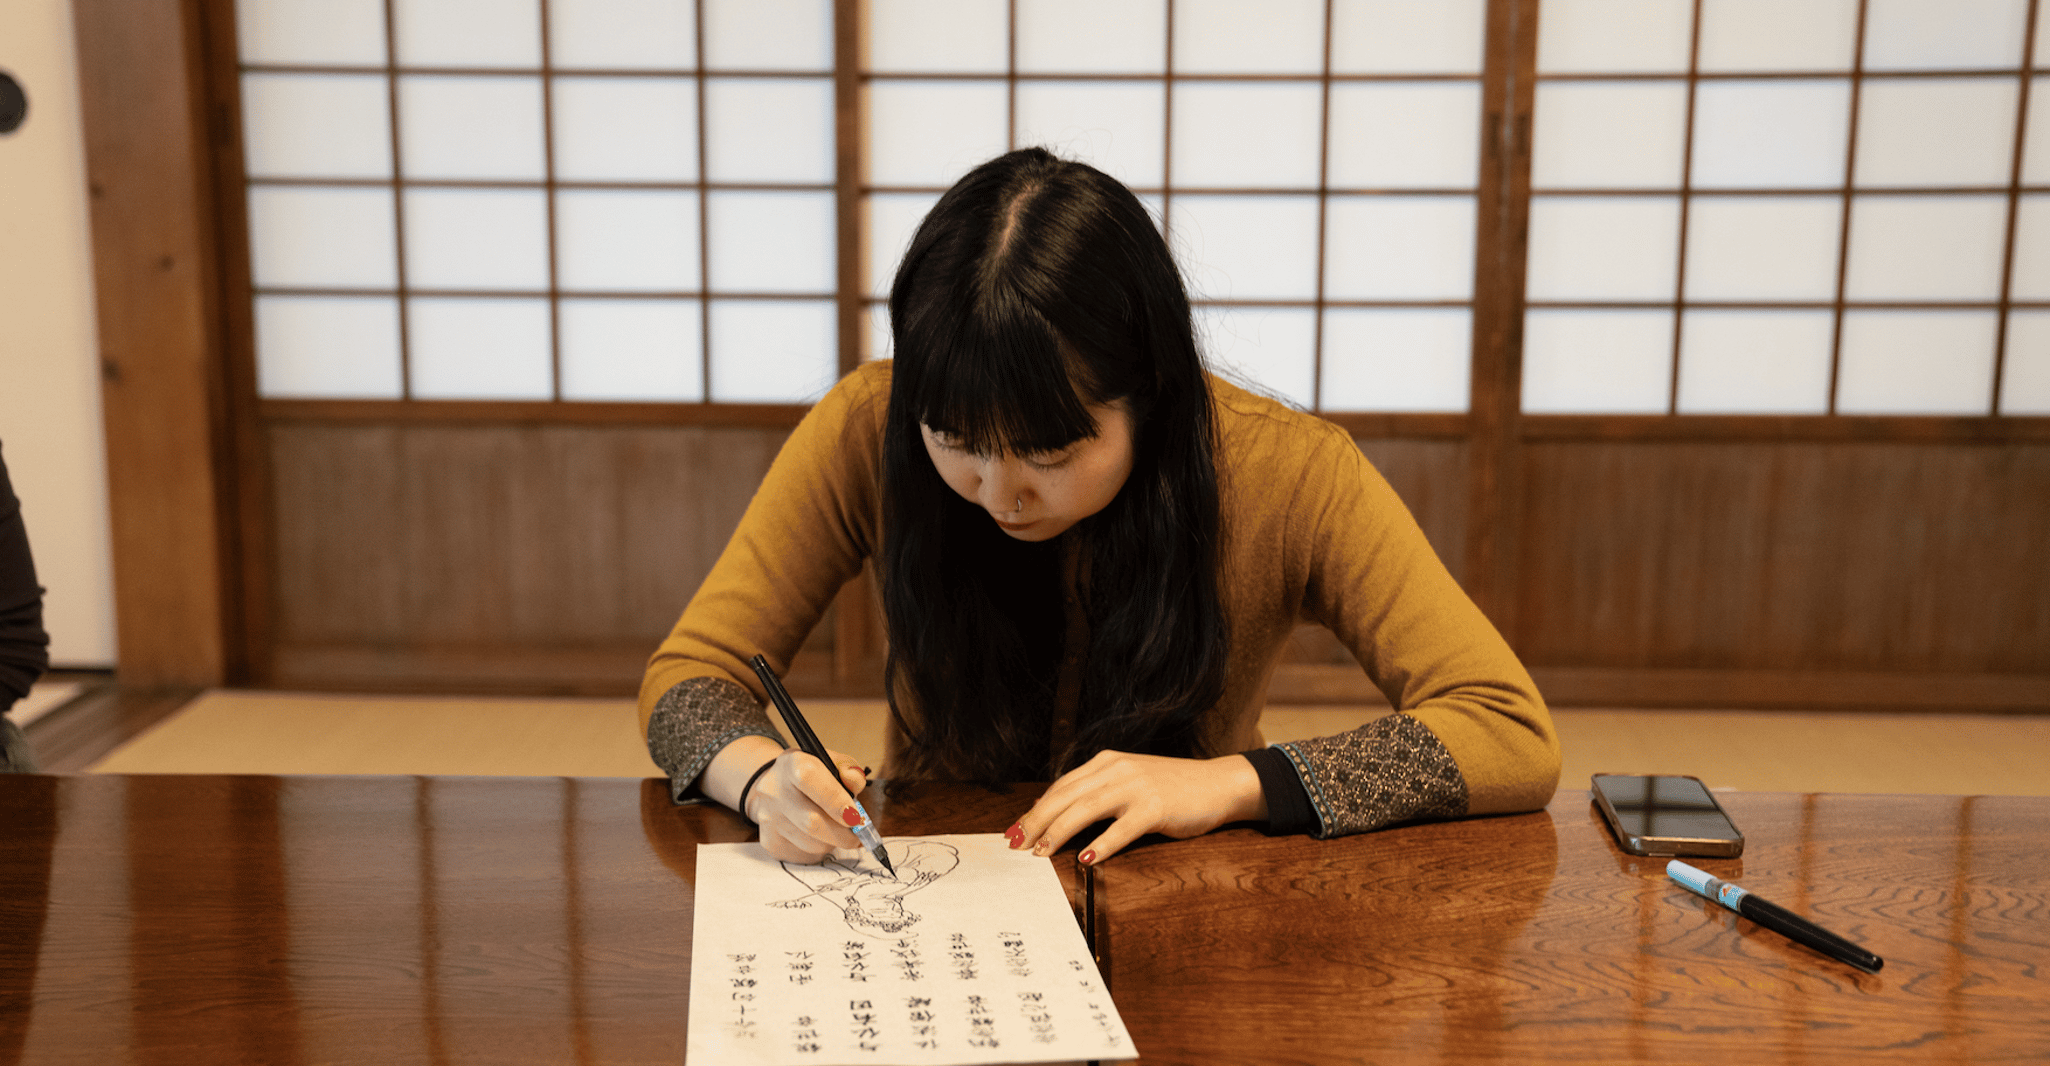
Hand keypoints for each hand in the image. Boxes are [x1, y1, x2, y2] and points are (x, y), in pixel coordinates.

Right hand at [740, 747, 871, 864]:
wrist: (776, 786)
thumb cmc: (812, 776)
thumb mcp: (832, 762)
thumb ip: (849, 769)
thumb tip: (854, 783)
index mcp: (791, 763)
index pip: (808, 778)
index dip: (834, 799)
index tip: (855, 816)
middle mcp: (773, 790)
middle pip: (810, 822)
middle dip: (842, 834)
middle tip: (858, 835)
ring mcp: (768, 817)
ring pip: (810, 844)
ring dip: (832, 842)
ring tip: (837, 832)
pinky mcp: (769, 840)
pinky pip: (803, 855)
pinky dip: (819, 849)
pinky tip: (820, 837)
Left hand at [1008, 750, 1267, 864]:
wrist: (1217, 784)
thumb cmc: (1171, 789)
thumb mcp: (1128, 781)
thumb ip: (1095, 792)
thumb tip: (1052, 813)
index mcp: (1106, 762)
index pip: (1061, 786)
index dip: (1035, 809)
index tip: (1014, 831)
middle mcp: (1116, 769)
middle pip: (1065, 796)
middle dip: (1036, 821)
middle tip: (1015, 845)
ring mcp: (1136, 786)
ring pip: (1086, 809)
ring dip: (1059, 832)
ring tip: (1041, 853)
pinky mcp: (1155, 807)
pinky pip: (1122, 828)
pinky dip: (1101, 845)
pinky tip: (1086, 859)